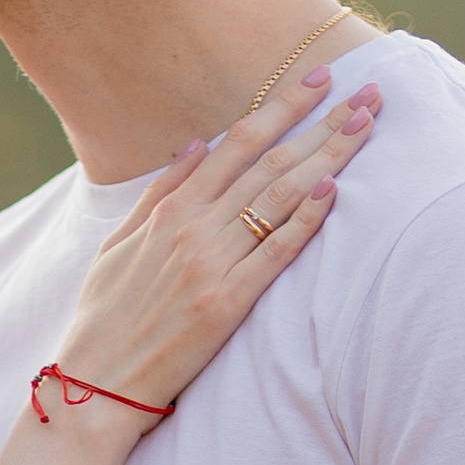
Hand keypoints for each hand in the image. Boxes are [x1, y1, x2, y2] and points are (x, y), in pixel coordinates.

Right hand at [59, 71, 380, 410]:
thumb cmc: (104, 317)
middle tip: (368, 94)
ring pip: (279, 197)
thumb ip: (159, 192)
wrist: (95, 384)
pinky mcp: (227, 304)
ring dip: (328, 158)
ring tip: (365, 127)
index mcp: (170, 210)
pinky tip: (334, 190)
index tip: (319, 79)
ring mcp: (212, 264)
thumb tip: (194, 145)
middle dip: (323, 123)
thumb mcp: (118, 244)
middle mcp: (193, 228)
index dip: (283, 107)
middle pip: (270, 162)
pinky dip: (304, 219)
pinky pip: (275, 253)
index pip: (237, 143)